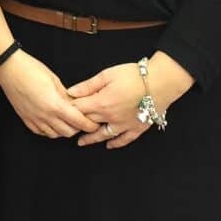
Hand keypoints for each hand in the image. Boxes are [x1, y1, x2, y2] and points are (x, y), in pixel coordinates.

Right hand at [0, 48, 99, 139]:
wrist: (9, 68)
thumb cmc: (31, 69)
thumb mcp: (54, 80)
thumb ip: (66, 96)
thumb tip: (76, 104)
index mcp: (55, 105)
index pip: (79, 122)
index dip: (89, 125)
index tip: (95, 123)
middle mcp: (45, 116)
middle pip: (68, 132)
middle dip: (78, 128)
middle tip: (81, 120)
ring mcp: (34, 119)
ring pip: (55, 135)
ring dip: (64, 130)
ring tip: (66, 121)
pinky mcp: (26, 119)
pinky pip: (42, 132)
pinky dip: (50, 130)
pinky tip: (52, 122)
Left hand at [69, 53, 189, 149]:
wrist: (160, 82)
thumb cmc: (132, 75)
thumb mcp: (106, 75)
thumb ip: (88, 86)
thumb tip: (70, 92)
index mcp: (101, 103)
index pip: (79, 109)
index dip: (69, 109)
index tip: (61, 110)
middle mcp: (111, 118)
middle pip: (89, 123)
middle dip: (77, 125)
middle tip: (67, 127)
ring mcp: (124, 125)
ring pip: (104, 135)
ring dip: (91, 139)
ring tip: (81, 142)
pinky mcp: (137, 128)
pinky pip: (124, 140)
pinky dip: (115, 143)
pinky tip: (108, 145)